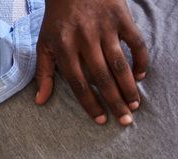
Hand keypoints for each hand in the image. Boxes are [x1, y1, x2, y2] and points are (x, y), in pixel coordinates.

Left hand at [35, 0, 147, 125]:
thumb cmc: (57, 19)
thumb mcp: (44, 45)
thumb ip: (43, 73)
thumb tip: (40, 101)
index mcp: (64, 49)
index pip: (78, 84)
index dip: (90, 103)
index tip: (100, 119)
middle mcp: (84, 41)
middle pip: (102, 77)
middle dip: (114, 101)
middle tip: (124, 119)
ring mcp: (104, 29)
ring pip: (119, 63)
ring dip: (128, 86)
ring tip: (134, 104)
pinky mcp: (121, 18)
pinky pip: (135, 42)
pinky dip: (140, 60)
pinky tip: (140, 76)